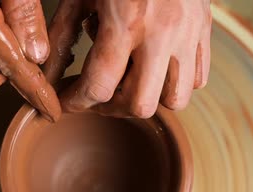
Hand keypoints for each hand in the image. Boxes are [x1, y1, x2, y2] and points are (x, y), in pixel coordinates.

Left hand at [44, 0, 211, 117]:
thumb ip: (64, 34)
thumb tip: (46, 72)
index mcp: (125, 22)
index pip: (99, 86)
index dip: (76, 102)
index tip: (67, 102)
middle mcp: (161, 34)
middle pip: (140, 104)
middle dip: (112, 107)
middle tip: (96, 95)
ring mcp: (188, 34)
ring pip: (176, 99)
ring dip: (149, 98)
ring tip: (129, 82)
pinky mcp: (205, 30)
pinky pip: (199, 78)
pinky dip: (176, 82)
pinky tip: (155, 67)